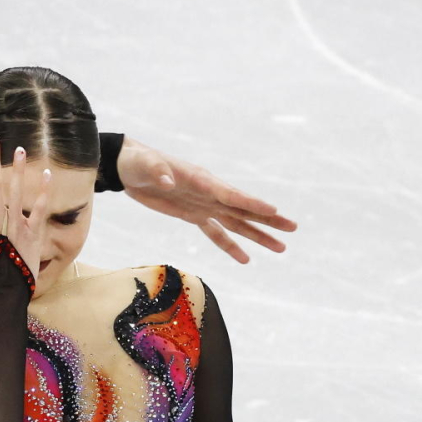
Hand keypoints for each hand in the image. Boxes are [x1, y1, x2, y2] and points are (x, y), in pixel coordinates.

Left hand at [117, 140, 295, 263]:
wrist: (129, 168)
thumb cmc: (138, 162)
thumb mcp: (145, 165)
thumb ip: (158, 172)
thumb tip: (167, 182)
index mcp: (202, 179)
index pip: (231, 194)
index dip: (252, 204)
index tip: (274, 210)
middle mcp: (209, 193)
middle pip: (244, 209)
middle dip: (268, 220)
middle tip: (292, 228)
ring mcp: (204, 205)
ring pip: (237, 223)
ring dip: (258, 236)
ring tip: (281, 248)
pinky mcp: (193, 215)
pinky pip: (216, 233)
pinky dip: (230, 246)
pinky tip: (246, 259)